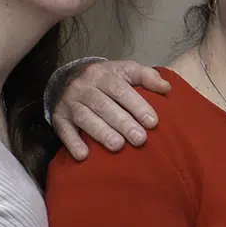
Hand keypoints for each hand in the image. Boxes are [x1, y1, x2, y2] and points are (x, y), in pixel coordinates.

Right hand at [54, 59, 169, 158]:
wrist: (71, 78)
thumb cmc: (108, 79)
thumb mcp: (126, 71)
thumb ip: (147, 77)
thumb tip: (166, 87)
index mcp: (102, 74)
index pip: (120, 89)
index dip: (137, 105)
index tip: (153, 122)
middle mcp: (83, 86)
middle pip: (103, 105)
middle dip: (123, 123)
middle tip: (140, 139)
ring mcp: (70, 102)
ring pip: (85, 117)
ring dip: (101, 132)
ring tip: (117, 146)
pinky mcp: (59, 117)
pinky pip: (64, 130)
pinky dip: (72, 142)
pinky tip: (83, 155)